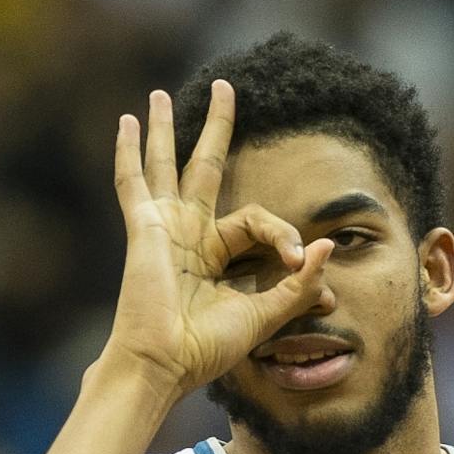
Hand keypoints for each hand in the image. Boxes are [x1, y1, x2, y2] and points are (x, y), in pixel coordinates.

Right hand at [104, 81, 334, 395]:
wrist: (165, 364)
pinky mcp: (145, 228)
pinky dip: (129, 152)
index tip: (297, 262)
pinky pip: (134, 182)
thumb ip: (297, 284)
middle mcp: (188, 235)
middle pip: (206, 167)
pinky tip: (129, 121)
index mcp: (215, 256)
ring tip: (162, 94)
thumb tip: (324, 247)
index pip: (257, 220)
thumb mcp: (264, 315)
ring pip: (166, 164)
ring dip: (165, 128)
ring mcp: (164, 228)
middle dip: (217, 127)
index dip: (283, 234)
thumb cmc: (206, 349)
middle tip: (226, 88)